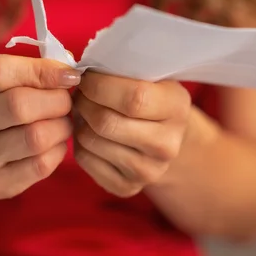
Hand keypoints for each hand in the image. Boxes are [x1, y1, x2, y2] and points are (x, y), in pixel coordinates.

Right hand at [0, 54, 80, 199]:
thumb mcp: (4, 80)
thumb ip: (33, 70)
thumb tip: (70, 73)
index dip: (42, 71)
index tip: (70, 74)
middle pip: (19, 105)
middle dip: (57, 100)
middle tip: (67, 100)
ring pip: (36, 137)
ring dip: (62, 126)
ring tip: (62, 121)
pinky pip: (42, 165)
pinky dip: (58, 150)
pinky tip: (54, 143)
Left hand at [73, 73, 191, 197]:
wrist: (166, 138)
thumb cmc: (150, 96)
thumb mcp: (150, 75)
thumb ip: (123, 68)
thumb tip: (77, 68)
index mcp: (177, 107)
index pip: (133, 97)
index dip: (99, 85)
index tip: (87, 76)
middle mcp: (168, 144)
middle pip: (107, 122)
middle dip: (84, 102)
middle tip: (81, 93)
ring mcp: (149, 171)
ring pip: (91, 141)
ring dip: (78, 121)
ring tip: (85, 110)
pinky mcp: (127, 188)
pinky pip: (85, 160)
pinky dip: (78, 142)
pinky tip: (89, 130)